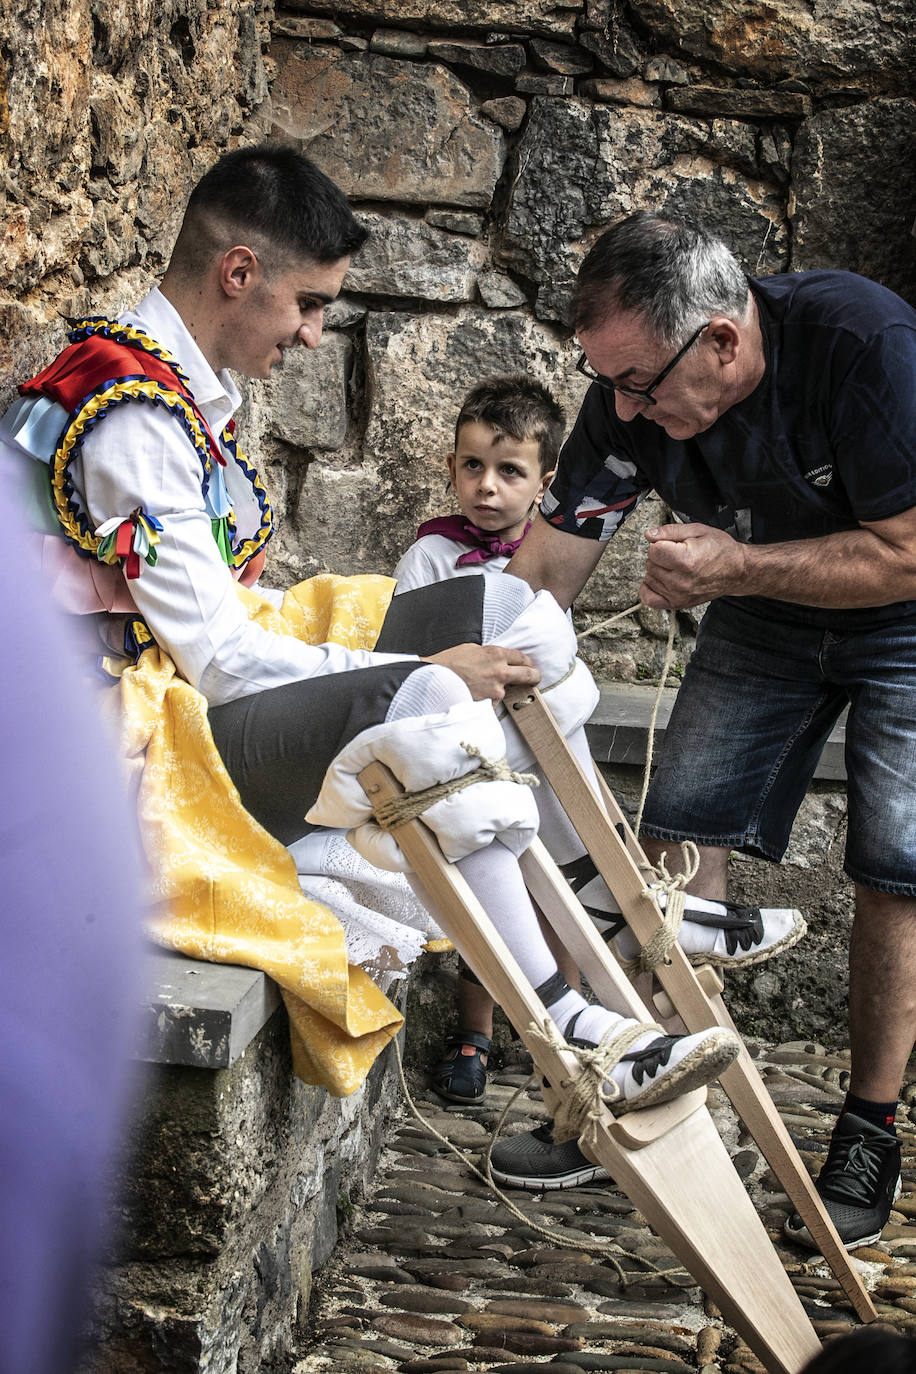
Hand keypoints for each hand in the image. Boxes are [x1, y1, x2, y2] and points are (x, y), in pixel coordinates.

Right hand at [423, 644, 539, 701]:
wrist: (434, 681)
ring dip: (501, 690)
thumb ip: (488, 654)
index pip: (523, 658)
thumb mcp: (471, 649)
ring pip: (508, 691)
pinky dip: (488, 700)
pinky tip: (476, 696)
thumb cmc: (448, 662)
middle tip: (535, 678)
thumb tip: (497, 659)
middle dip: (534, 676)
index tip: (527, 666)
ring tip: (484, 688)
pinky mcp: (489, 704)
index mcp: (497, 654)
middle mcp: (501, 671)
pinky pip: (494, 702)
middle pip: (530, 675)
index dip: (526, 662)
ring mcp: (496, 690)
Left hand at [640, 523, 747, 608]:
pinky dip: (650, 588)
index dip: (661, 543)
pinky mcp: (677, 604)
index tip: (671, 544)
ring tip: (676, 567)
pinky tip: (660, 581)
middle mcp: (681, 581)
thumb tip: (650, 535)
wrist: (736, 571)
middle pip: (650, 564)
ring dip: (658, 571)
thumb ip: (670, 531)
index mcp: (686, 560)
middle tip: (676, 555)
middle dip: (660, 556)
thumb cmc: (721, 551)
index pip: (653, 550)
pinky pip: (650, 599)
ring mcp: (678, 595)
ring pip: (649, 579)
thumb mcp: (698, 531)